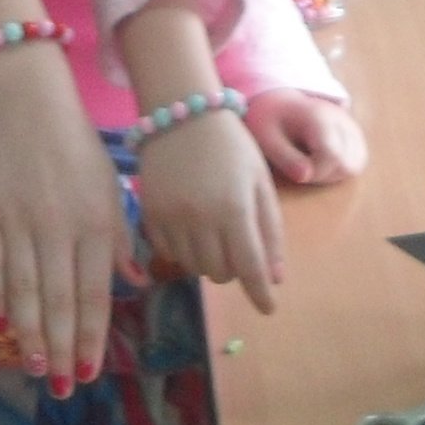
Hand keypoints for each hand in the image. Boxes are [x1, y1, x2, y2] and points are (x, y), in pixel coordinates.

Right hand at [0, 45, 129, 390]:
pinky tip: (1, 327)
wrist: (27, 102)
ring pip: (23, 290)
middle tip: (63, 386)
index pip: (94, 292)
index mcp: (94, 223)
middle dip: (63, 348)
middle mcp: (58, 227)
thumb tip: (134, 285)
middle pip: (58, 299)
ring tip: (36, 367)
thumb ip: (121, 240)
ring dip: (30, 334)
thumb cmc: (76, 148)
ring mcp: (17, 222)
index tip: (91, 371)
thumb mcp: (110, 188)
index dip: (91, 335)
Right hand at [136, 110, 285, 314]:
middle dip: (234, 269)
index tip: (268, 309)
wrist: (183, 114)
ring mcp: (170, 218)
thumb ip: (269, 230)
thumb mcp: (260, 182)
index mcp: (234, 209)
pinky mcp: (149, 214)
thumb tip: (275, 277)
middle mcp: (200, 219)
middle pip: (220, 273)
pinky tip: (191, 230)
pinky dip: (184, 251)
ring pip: (193, 267)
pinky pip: (168, 253)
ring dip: (209, 262)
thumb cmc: (232, 146)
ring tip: (214, 237)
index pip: (250, 267)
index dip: (261, 293)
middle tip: (237, 248)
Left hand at [245, 89, 366, 185]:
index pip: (333, 156)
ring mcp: (352, 127)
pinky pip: (356, 163)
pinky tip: (319, 161)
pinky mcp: (355, 136)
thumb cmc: (270, 121)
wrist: (279, 103)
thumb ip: (286, 159)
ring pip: (354, 167)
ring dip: (331, 174)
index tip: (296, 169)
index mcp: (320, 117)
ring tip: (308, 162)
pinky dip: (338, 170)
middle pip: (347, 166)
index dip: (316, 172)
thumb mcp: (268, 139)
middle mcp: (342, 120)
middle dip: (323, 175)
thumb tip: (305, 176)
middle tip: (299, 166)